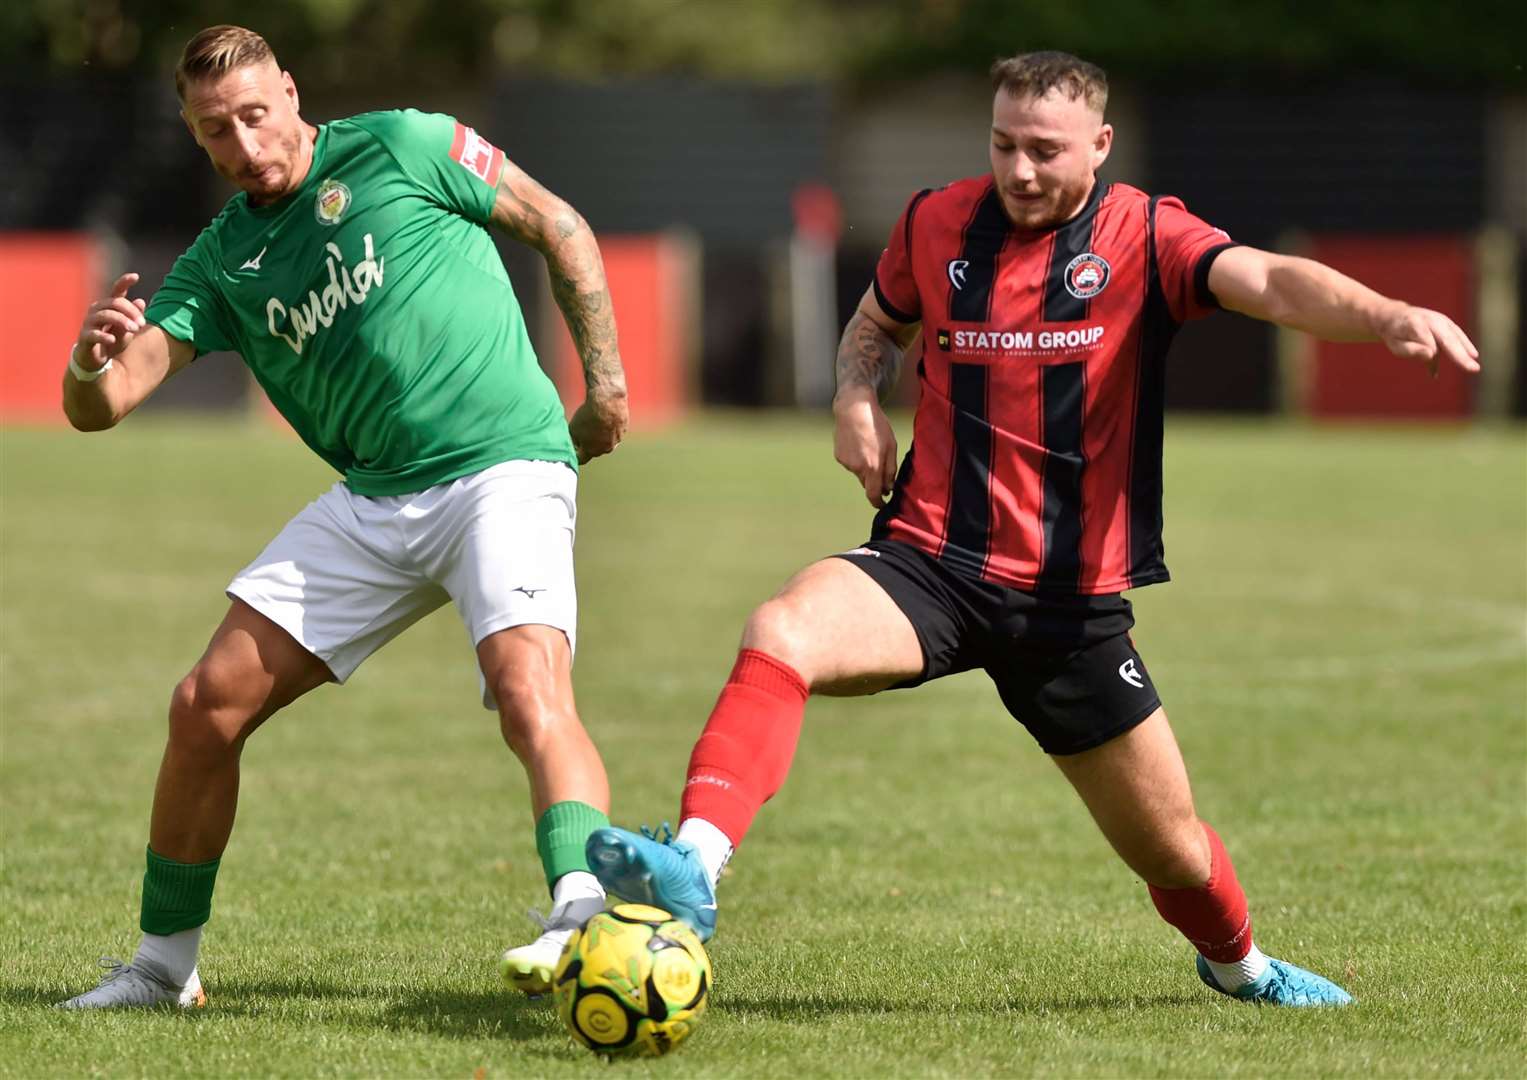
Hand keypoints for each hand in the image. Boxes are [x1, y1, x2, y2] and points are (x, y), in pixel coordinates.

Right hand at [75, 272, 146, 371]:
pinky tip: (112, 339)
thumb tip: (141, 301)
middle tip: (141, 324)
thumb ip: (133, 317)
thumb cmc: (112, 342)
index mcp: (108, 307)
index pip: (115, 291)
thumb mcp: (128, 330)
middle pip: (115, 302)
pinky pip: (93, 334)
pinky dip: (104, 336)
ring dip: (122, 321)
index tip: (136, 276)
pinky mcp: (85, 337)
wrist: (96, 361)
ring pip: (106, 315)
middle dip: (131, 311)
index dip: (124, 282)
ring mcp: (89, 323)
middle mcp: (97, 311)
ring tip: (134, 329)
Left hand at [568, 387, 628, 463]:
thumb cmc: (588, 414)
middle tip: (583, 432)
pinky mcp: (624, 429)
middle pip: (595, 450)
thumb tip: (573, 446)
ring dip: (601, 435)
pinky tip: (605, 417)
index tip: (573, 449)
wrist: (606, 400)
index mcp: (592, 451)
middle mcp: (606, 449)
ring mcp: (617, 440)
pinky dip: (610, 427)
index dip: (576, 454)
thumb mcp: (573, 429)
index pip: (582, 459)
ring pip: (607, 441)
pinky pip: (615, 431)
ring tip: (595, 422)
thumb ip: (573, 441)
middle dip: (589, 444)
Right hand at [833, 389, 897, 507]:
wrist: (854, 408)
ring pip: (858, 472)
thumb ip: (890, 470)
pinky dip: (855, 457)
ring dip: (864, 465)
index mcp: (872, 467)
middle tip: (879, 464)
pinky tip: (858, 442)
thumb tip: (888, 488)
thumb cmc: (876, 425)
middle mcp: (857, 468)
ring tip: (868, 445)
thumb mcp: (891, 446)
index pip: (873, 494)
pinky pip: (850, 463)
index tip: (882, 504)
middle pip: (866, 483)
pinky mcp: (838, 456)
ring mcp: (846, 462)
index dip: (877, 502)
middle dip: (873, 480)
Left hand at [1376, 302, 1479, 377]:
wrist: (1395, 316)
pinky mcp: (1447, 323)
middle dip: (1460, 354)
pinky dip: (1465, 345)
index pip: (1426, 340)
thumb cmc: (1395, 335)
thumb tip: (1431, 355)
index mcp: (1414, 323)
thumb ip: (1411, 350)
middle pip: (1447, 339)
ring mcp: (1441, 319)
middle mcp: (1431, 319)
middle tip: (1472, 369)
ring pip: (1455, 337)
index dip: (1430, 351)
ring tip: (1474, 366)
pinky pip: (1457, 335)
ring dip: (1466, 351)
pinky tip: (1473, 356)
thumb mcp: (1395, 344)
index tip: (1431, 366)